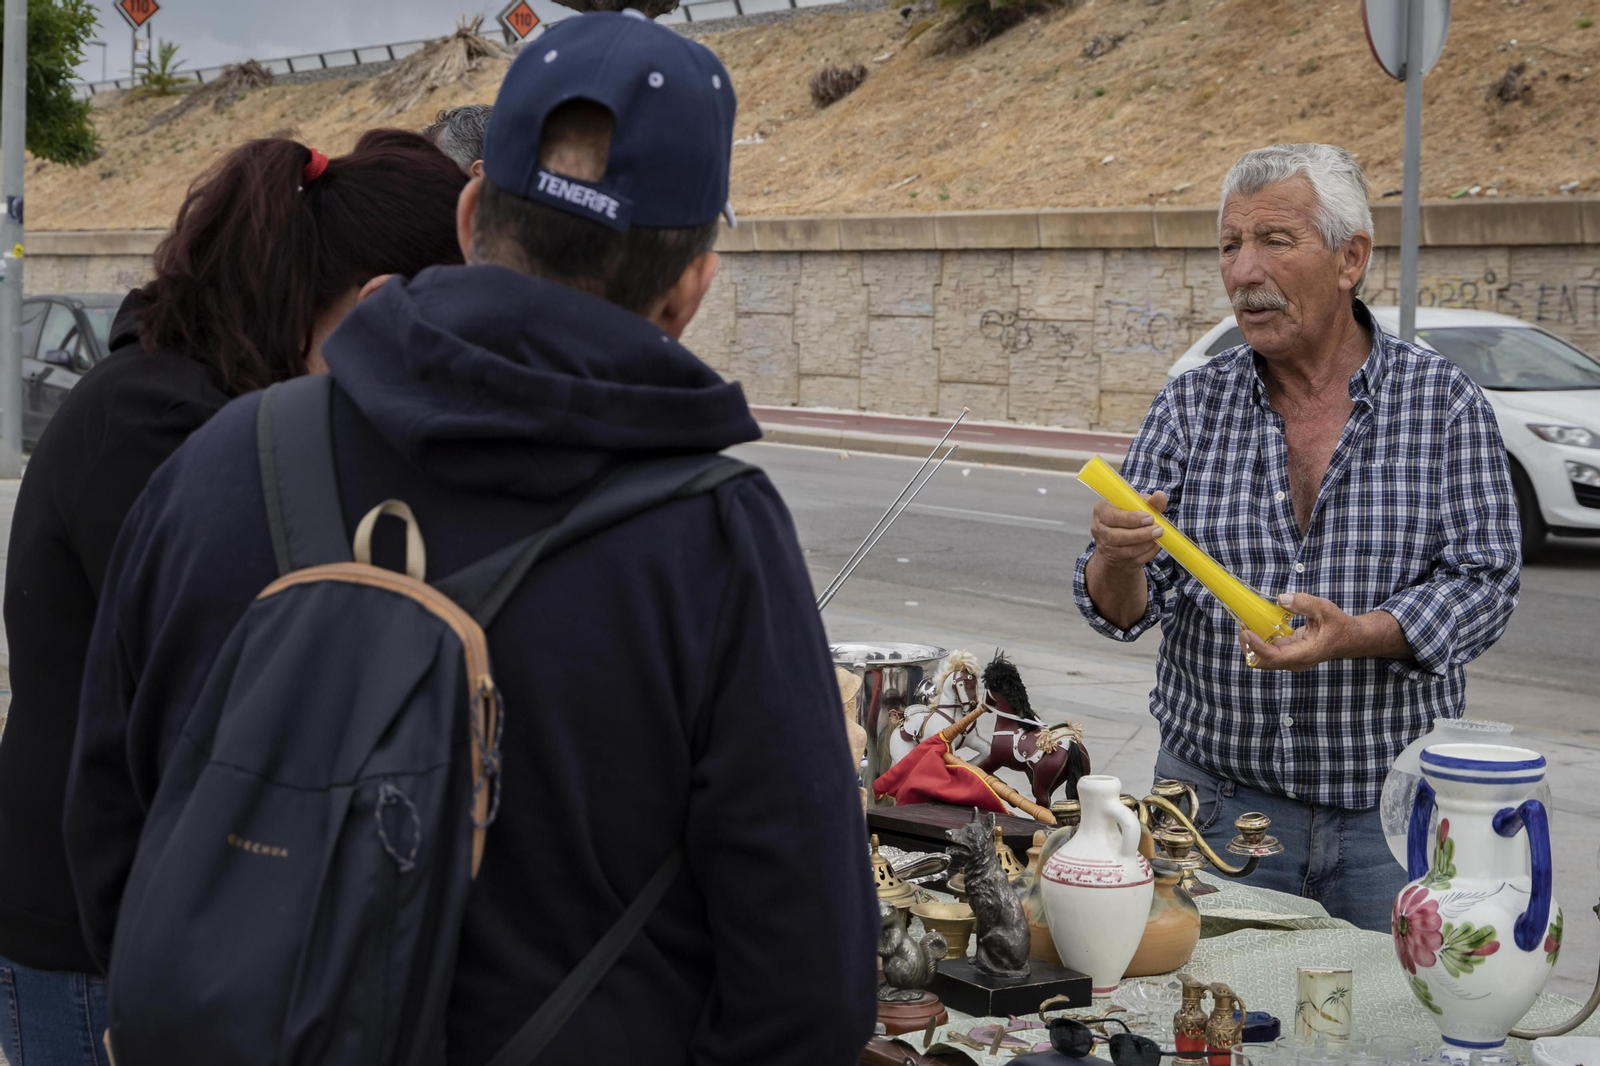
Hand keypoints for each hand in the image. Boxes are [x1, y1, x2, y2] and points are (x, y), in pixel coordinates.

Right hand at [1089, 490, 1168, 571]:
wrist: (1121, 538)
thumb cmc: (1130, 517)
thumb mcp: (1138, 505)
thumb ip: (1150, 501)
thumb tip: (1160, 496)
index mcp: (1101, 510)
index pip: (1111, 516)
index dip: (1130, 518)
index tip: (1149, 518)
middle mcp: (1099, 529)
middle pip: (1116, 536)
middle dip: (1140, 534)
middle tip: (1158, 530)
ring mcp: (1105, 547)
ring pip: (1124, 550)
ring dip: (1144, 544)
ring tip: (1157, 537)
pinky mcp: (1114, 560)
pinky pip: (1132, 560)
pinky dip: (1146, 553)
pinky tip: (1154, 546)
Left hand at [1239, 592, 1362, 671]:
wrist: (1349, 638)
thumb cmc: (1339, 625)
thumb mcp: (1325, 609)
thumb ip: (1304, 603)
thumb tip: (1282, 599)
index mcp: (1305, 654)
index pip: (1275, 657)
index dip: (1257, 647)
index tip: (1247, 632)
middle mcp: (1295, 661)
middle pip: (1263, 662)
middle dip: (1249, 646)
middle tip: (1242, 626)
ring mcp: (1291, 659)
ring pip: (1263, 658)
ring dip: (1251, 644)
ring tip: (1246, 624)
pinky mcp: (1288, 654)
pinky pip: (1268, 651)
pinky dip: (1259, 640)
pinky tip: (1256, 625)